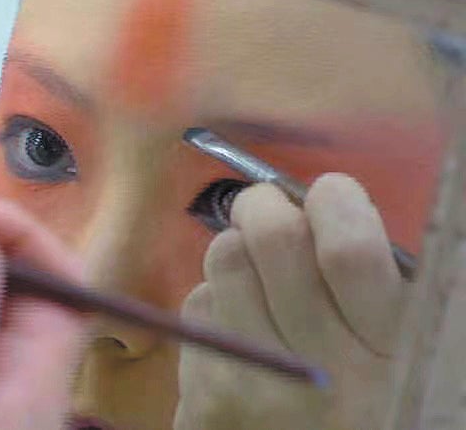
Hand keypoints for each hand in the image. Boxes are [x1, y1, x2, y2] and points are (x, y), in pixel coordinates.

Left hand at [173, 173, 408, 429]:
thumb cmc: (355, 396)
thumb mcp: (392, 346)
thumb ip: (369, 283)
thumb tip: (316, 202)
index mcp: (387, 354)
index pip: (348, 249)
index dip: (333, 200)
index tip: (326, 194)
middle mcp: (320, 374)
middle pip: (273, 238)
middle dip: (264, 204)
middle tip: (267, 208)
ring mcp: (255, 386)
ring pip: (225, 257)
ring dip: (237, 248)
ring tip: (255, 271)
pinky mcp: (205, 398)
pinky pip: (199, 304)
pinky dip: (217, 299)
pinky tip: (238, 327)